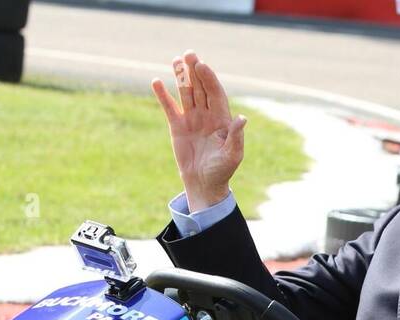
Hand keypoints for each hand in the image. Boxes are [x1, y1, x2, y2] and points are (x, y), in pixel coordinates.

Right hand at [151, 50, 245, 212]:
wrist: (204, 185)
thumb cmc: (222, 171)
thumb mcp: (232, 156)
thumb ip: (236, 137)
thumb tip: (242, 118)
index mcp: (222, 119)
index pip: (215, 93)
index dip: (209, 79)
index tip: (202, 66)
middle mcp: (207, 114)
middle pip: (201, 88)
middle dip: (195, 72)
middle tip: (189, 54)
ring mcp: (192, 119)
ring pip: (186, 93)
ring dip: (181, 77)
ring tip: (176, 61)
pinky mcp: (177, 126)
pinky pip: (169, 107)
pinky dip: (163, 95)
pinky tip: (157, 81)